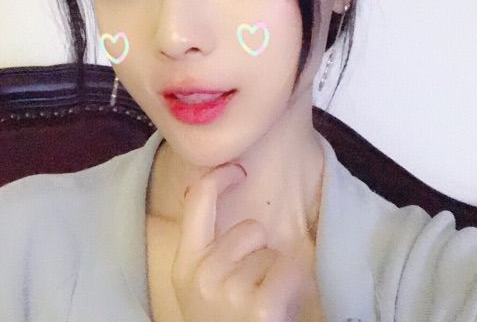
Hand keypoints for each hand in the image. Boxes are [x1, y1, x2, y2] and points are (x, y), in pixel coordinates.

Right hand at [171, 163, 315, 321]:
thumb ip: (207, 248)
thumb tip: (211, 190)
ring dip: (273, 273)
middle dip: (259, 250)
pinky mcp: (259, 306)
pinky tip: (278, 309)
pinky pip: (289, 269)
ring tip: (261, 304)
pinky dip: (292, 286)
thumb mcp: (201, 287)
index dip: (219, 178)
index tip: (238, 168)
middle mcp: (201, 275)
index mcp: (184, 266)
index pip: (198, 202)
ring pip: (270, 251)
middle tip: (252, 288)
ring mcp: (228, 291)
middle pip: (248, 230)